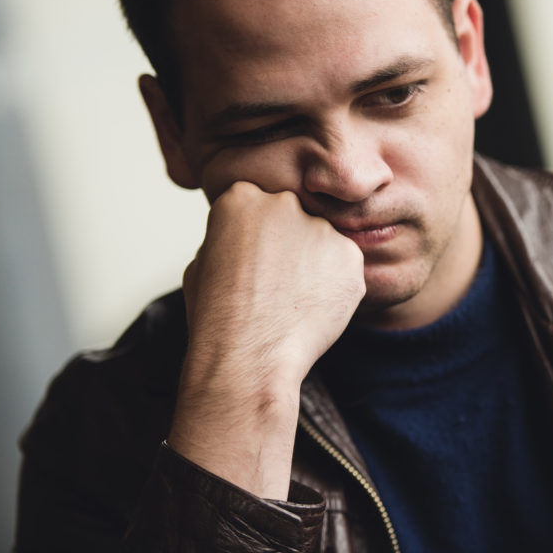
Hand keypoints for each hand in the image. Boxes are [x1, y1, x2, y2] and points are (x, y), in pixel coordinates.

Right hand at [170, 181, 364, 498]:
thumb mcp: (201, 263)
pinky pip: (345, 266)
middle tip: (277, 285)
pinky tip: (314, 309)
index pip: (257, 206)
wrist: (249, 356)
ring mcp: (320, 227)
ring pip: (322, 242)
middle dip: (289, 245)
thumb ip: (229, 238)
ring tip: (294, 302)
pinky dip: (335, 286)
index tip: (253, 263)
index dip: (256, 239)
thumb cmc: (217, 317)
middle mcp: (284, 202)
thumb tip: (245, 238)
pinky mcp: (351, 254)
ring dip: (314, 265)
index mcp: (240, 196)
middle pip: (293, 218)